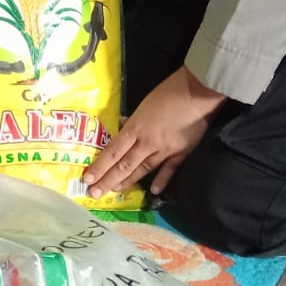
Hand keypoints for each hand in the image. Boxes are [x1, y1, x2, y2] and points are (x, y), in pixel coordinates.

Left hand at [83, 66, 225, 197]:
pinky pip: (170, 169)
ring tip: (115, 191)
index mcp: (136, 128)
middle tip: (94, 193)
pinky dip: (162, 180)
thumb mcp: (144, 104)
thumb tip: (123, 126)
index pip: (113, 152)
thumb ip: (133, 120)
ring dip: (129, 182)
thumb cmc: (168, 93)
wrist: (198, 93)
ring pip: (143, 169)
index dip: (100, 167)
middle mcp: (147, 142)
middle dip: (108, 180)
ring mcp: (165, 149)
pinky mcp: (182, 152)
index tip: (87, 179)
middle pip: (124, 165)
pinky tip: (155, 191)